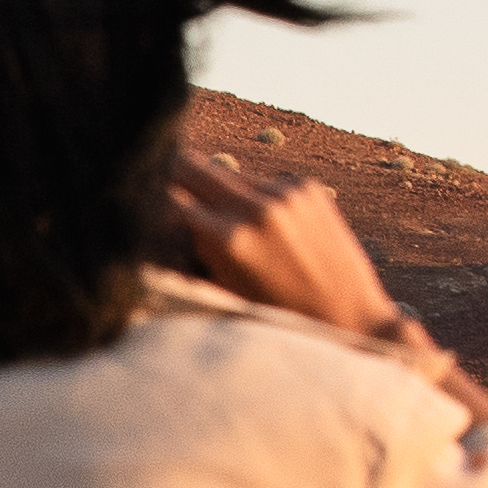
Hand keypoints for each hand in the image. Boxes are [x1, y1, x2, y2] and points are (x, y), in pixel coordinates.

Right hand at [153, 150, 408, 341]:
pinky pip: (260, 182)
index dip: (145, 203)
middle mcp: (254, 208)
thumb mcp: (222, 296)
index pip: (164, 200)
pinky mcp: (306, 186)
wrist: (353, 321)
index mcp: (226, 241)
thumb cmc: (277, 323)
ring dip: (214, 192)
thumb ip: (186, 258)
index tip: (134, 207)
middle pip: (188, 165)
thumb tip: (150, 227)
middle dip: (168, 175)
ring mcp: (284, 192)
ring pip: (225, 173)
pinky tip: (267, 231)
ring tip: (226, 227)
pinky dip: (252, 199)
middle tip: (156, 187)